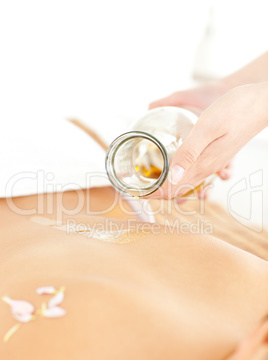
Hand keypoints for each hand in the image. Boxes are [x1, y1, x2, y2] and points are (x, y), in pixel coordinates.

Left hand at [146, 83, 267, 199]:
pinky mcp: (214, 155)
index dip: (152, 194)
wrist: (261, 103)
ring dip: (165, 187)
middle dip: (155, 193)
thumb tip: (172, 178)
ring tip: (147, 184)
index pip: (173, 189)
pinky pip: (192, 173)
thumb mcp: (207, 128)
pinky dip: (177, 176)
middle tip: (135, 190)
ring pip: (184, 183)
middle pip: (177, 190)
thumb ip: (189, 152)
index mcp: (203, 165)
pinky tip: (169, 170)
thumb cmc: (236, 110)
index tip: (134, 193)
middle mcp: (206, 168)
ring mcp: (211, 162)